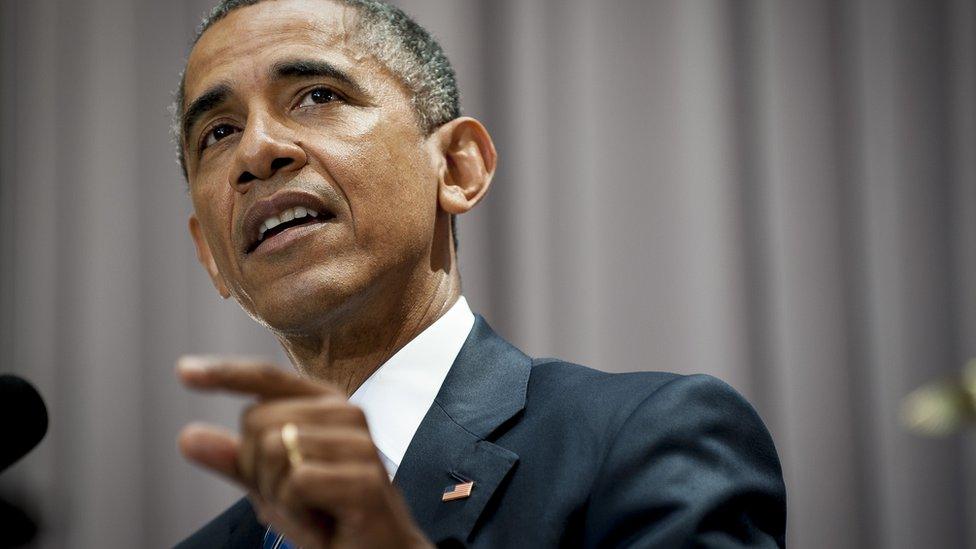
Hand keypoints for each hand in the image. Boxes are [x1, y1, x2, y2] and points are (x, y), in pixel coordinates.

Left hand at [176, 356, 432, 548]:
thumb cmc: (328, 517)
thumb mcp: (272, 486)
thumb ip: (235, 460)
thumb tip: (187, 436)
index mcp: (325, 404)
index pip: (267, 377)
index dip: (225, 373)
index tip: (184, 371)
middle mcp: (346, 412)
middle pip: (256, 421)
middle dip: (257, 470)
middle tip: (293, 497)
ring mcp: (359, 442)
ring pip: (273, 450)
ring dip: (278, 494)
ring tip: (311, 508)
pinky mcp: (364, 477)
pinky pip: (296, 482)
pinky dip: (296, 511)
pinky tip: (322, 519)